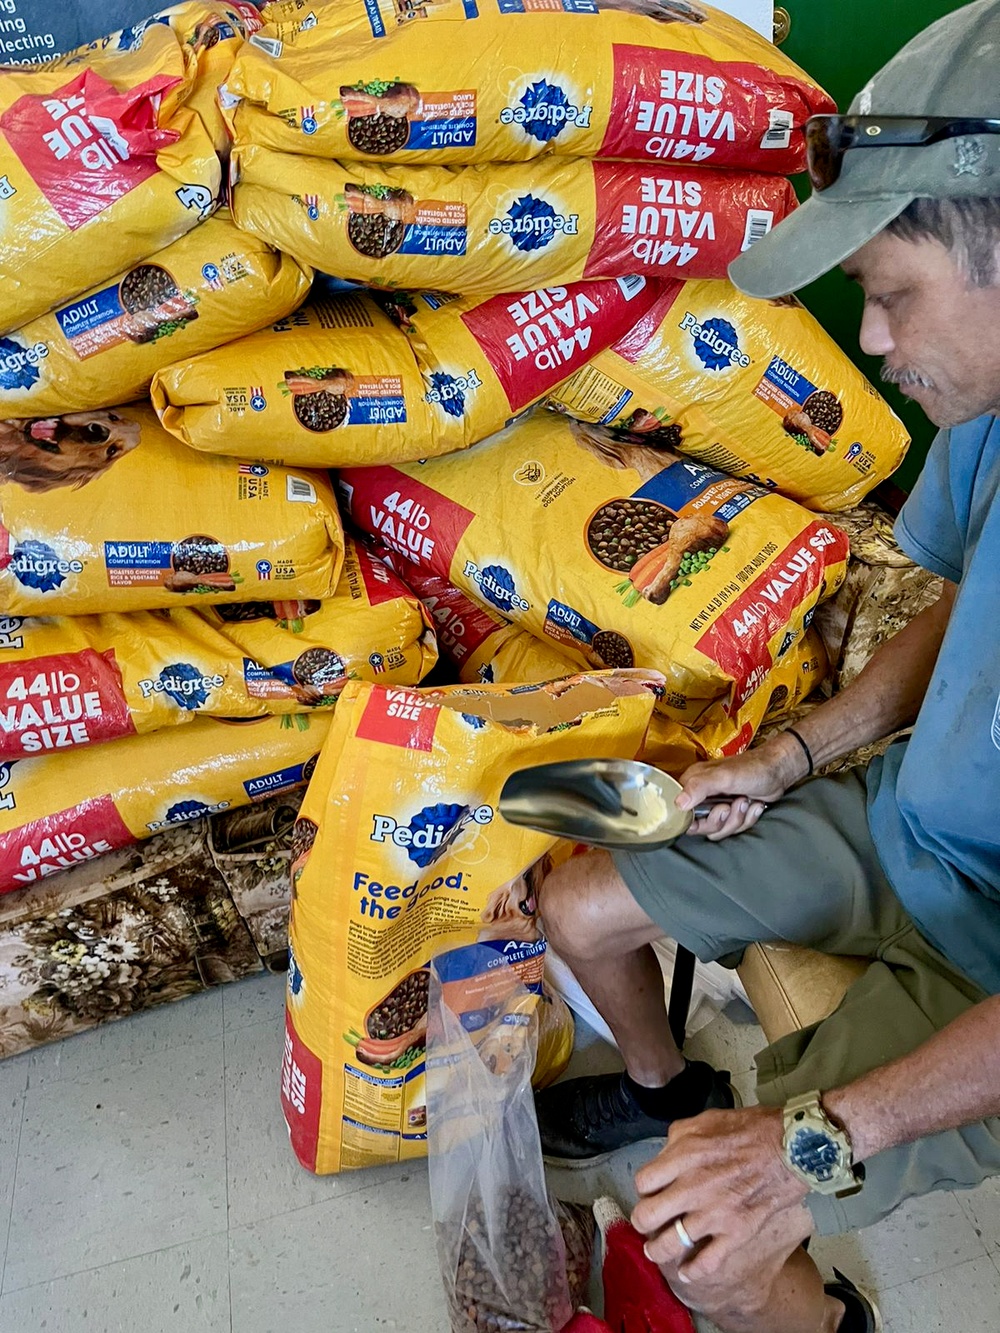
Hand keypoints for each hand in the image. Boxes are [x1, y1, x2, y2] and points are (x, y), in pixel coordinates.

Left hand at [631, 1107, 812, 1288]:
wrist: (790, 1148)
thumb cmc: (750, 1129)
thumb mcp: (704, 1121)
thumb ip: (678, 1139)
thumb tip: (664, 1157)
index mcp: (683, 1156)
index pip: (642, 1182)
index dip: (644, 1189)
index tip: (650, 1192)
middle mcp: (693, 1187)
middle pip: (646, 1216)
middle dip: (643, 1221)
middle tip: (649, 1222)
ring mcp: (714, 1213)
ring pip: (670, 1244)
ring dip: (658, 1251)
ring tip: (656, 1251)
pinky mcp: (736, 1232)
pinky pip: (706, 1263)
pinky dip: (692, 1271)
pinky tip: (686, 1273)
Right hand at [676, 735, 805, 840]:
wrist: (778, 770)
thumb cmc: (751, 768)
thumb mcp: (723, 777)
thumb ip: (699, 787)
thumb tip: (678, 804)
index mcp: (694, 784)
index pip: (681, 813)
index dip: (697, 820)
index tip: (717, 810)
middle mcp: (703, 795)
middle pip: (701, 826)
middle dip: (723, 820)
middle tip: (732, 805)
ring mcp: (718, 805)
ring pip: (720, 829)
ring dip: (737, 819)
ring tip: (746, 801)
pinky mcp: (733, 812)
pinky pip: (734, 828)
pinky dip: (748, 819)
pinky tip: (754, 804)